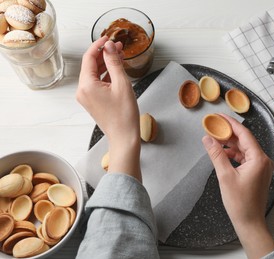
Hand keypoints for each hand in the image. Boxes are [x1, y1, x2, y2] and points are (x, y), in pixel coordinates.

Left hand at [77, 36, 140, 180]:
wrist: (124, 137)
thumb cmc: (124, 115)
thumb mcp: (122, 84)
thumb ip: (114, 62)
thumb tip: (109, 46)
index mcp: (86, 85)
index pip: (89, 57)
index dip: (99, 45)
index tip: (109, 38)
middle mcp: (82, 90)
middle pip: (90, 65)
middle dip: (104, 54)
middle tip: (119, 47)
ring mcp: (86, 97)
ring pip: (94, 73)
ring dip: (105, 64)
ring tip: (120, 56)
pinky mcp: (92, 101)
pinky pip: (96, 83)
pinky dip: (105, 75)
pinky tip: (116, 70)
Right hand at [202, 114, 273, 258]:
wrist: (250, 222)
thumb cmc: (240, 203)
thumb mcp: (225, 176)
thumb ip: (216, 154)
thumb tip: (207, 138)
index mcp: (259, 159)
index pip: (244, 134)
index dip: (230, 123)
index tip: (219, 116)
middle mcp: (263, 160)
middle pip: (245, 140)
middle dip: (229, 134)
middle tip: (214, 127)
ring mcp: (262, 167)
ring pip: (245, 149)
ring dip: (231, 145)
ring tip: (215, 140)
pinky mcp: (258, 173)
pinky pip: (246, 158)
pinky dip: (234, 155)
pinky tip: (223, 154)